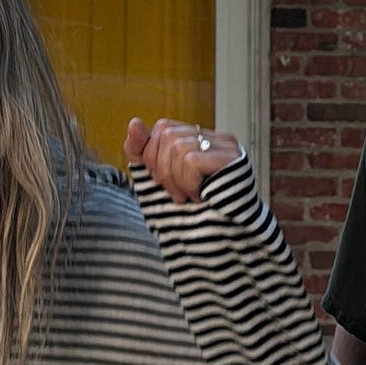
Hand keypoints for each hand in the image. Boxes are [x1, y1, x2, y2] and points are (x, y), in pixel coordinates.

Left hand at [123, 117, 240, 204]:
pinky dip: (187, 184)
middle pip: (168, 134)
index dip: (153, 154)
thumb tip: (134, 122)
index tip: (160, 181)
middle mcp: (215, 137)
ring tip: (189, 197)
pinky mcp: (231, 159)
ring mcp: (226, 146)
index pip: (164, 127)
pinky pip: (191, 160)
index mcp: (199, 140)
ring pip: (178, 146)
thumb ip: (141, 151)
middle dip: (162, 169)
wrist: (216, 242)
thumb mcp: (155, 179)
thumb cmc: (189, 213)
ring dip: (176, 180)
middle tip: (175, 193)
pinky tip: (199, 197)